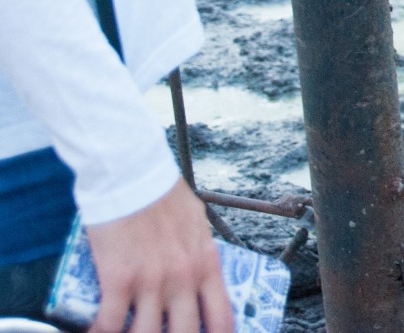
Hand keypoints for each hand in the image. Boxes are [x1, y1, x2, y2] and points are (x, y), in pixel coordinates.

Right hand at [86, 177, 232, 332]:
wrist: (132, 173)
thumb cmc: (163, 195)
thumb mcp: (197, 225)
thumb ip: (198, 253)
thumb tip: (199, 271)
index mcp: (206, 264)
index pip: (222, 317)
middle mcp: (183, 278)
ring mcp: (152, 281)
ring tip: (130, 332)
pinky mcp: (119, 279)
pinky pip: (109, 324)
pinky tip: (95, 332)